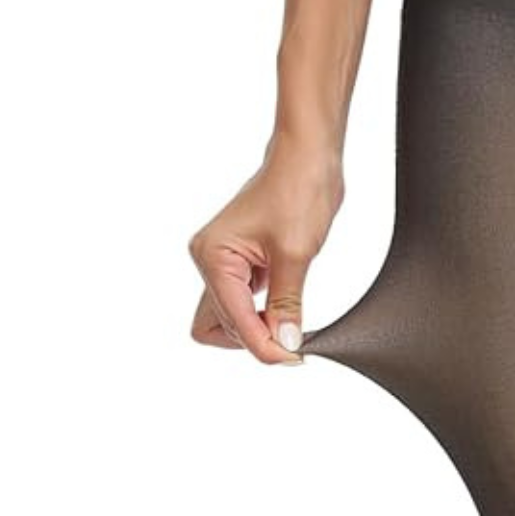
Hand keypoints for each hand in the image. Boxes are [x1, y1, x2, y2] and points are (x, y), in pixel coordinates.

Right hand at [187, 137, 344, 363]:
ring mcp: (220, 262)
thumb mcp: (296, 255)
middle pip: (220, 327)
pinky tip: (284, 312)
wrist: (306, 158)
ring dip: (254, 329)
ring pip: (226, 318)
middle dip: (255, 339)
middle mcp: (208, 260)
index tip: (294, 357)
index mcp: (213, 256)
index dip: (264, 345)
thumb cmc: (298, 191)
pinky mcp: (237, 263)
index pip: (234, 321)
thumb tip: (285, 344)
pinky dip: (259, 315)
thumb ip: (287, 305)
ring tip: (290, 326)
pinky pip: (240, 302)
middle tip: (293, 341)